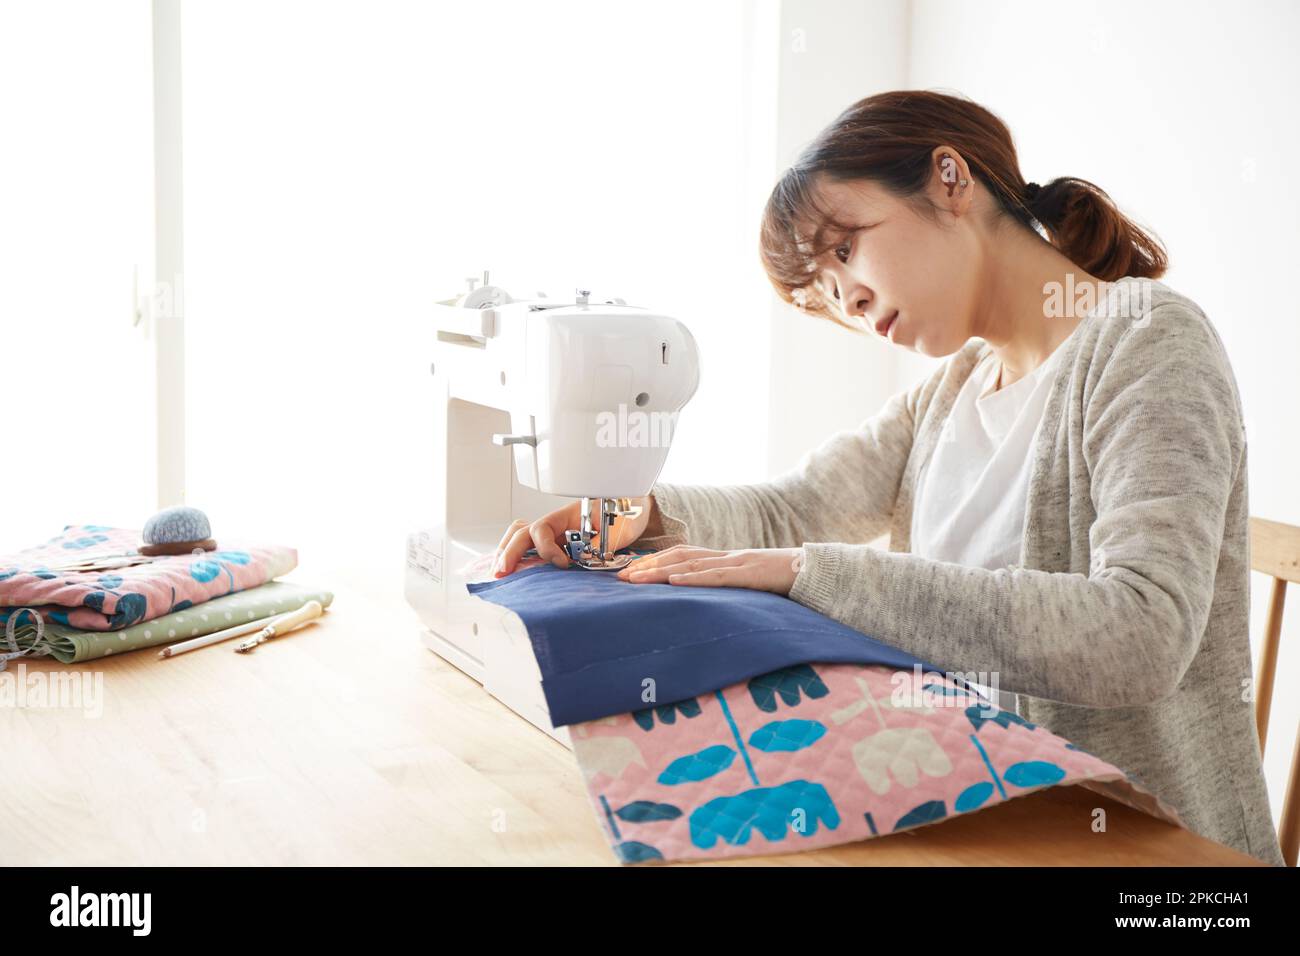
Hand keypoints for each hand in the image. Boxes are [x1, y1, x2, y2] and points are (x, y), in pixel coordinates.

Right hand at [492, 496, 654, 576]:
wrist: (631, 509)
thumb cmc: (624, 514)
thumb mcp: (616, 528)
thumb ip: (597, 545)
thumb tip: (581, 561)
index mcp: (567, 515)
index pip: (543, 529)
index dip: (547, 548)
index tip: (562, 564)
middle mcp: (555, 523)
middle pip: (522, 533)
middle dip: (510, 552)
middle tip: (502, 571)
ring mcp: (552, 533)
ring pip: (519, 537)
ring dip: (507, 552)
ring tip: (498, 571)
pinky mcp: (555, 544)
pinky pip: (529, 546)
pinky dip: (516, 555)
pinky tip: (510, 570)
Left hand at [615, 545, 803, 595]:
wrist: (817, 572)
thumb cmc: (786, 581)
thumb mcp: (751, 586)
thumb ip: (730, 588)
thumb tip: (707, 602)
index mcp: (726, 559)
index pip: (683, 554)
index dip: (655, 561)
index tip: (630, 572)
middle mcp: (727, 556)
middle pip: (678, 555)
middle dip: (647, 565)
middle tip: (620, 577)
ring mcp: (737, 562)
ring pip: (690, 564)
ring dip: (659, 571)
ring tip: (635, 580)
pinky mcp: (749, 575)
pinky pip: (716, 576)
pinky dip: (692, 578)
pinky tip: (673, 581)